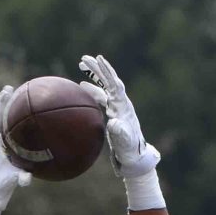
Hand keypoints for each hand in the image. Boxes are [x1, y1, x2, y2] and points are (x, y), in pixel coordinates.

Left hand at [0, 85, 30, 214]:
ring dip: (9, 114)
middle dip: (4, 103)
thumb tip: (28, 178)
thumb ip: (19, 178)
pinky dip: (17, 128)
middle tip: (9, 88)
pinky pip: (12, 136)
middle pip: (0, 118)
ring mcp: (0, 147)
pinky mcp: (5, 153)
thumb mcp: (10, 182)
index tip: (6, 91)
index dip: (1, 106)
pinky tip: (26, 124)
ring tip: (16, 99)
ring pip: (4, 126)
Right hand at [78, 55, 159, 176]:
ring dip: (94, 75)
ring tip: (81, 65)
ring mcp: (117, 107)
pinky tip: (82, 86)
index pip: (114, 84)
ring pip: (104, 86)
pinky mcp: (113, 112)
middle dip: (97, 68)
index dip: (106, 71)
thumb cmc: (129, 150)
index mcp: (123, 106)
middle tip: (84, 58)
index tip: (98, 59)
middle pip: (109, 80)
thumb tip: (113, 123)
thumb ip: (119, 133)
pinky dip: (92, 89)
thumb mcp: (124, 142)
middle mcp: (121, 103)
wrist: (135, 157)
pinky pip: (102, 97)